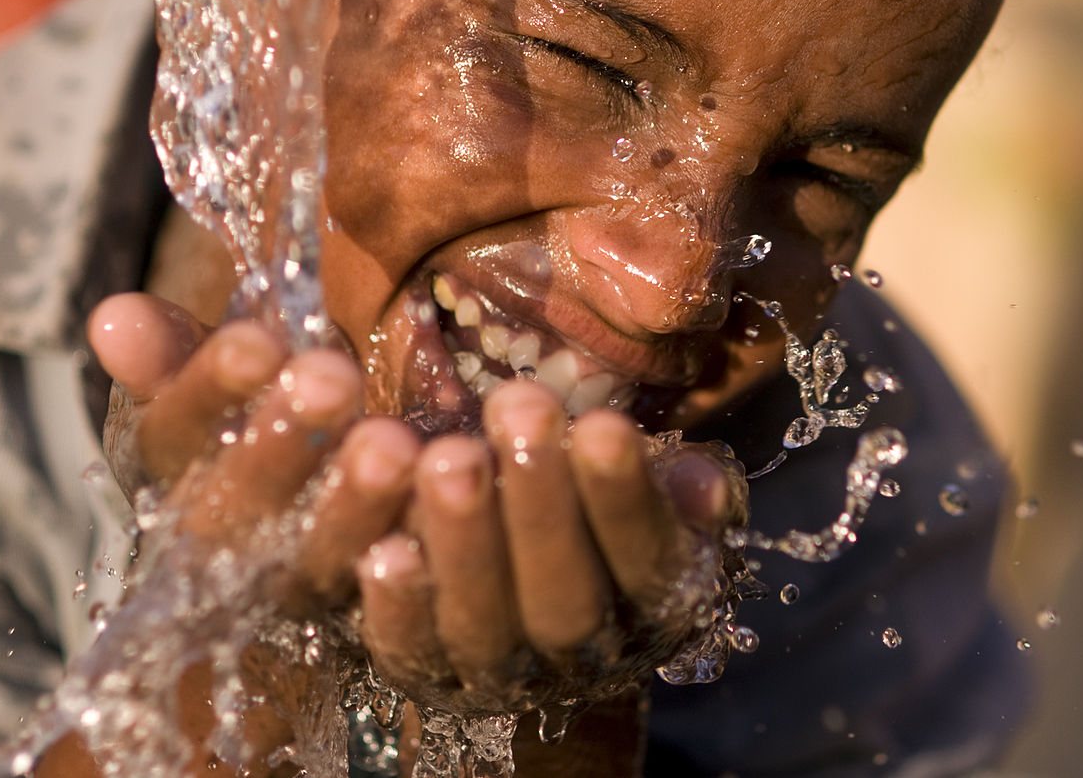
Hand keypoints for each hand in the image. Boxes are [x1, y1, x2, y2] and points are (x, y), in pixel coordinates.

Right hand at [87, 293, 420, 610]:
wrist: (394, 500)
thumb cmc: (308, 420)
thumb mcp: (253, 379)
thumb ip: (188, 353)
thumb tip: (112, 319)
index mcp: (187, 479)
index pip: (174, 440)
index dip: (208, 392)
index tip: (254, 341)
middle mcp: (234, 556)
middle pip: (236, 517)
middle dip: (280, 445)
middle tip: (330, 377)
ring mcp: (316, 596)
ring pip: (319, 567)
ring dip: (354, 505)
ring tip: (399, 441)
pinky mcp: (393, 639)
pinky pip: (398, 631)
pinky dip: (410, 590)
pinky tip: (424, 541)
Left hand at [358, 379, 745, 717]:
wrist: (513, 569)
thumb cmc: (588, 498)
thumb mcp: (648, 490)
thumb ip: (676, 485)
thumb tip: (699, 484)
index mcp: (653, 603)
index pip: (647, 560)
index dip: (626, 498)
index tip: (602, 425)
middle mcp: (581, 655)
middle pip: (564, 599)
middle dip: (542, 504)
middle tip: (518, 408)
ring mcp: (499, 672)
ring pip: (483, 626)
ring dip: (465, 540)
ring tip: (446, 454)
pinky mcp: (424, 674)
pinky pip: (408, 648)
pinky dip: (398, 604)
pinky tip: (382, 549)